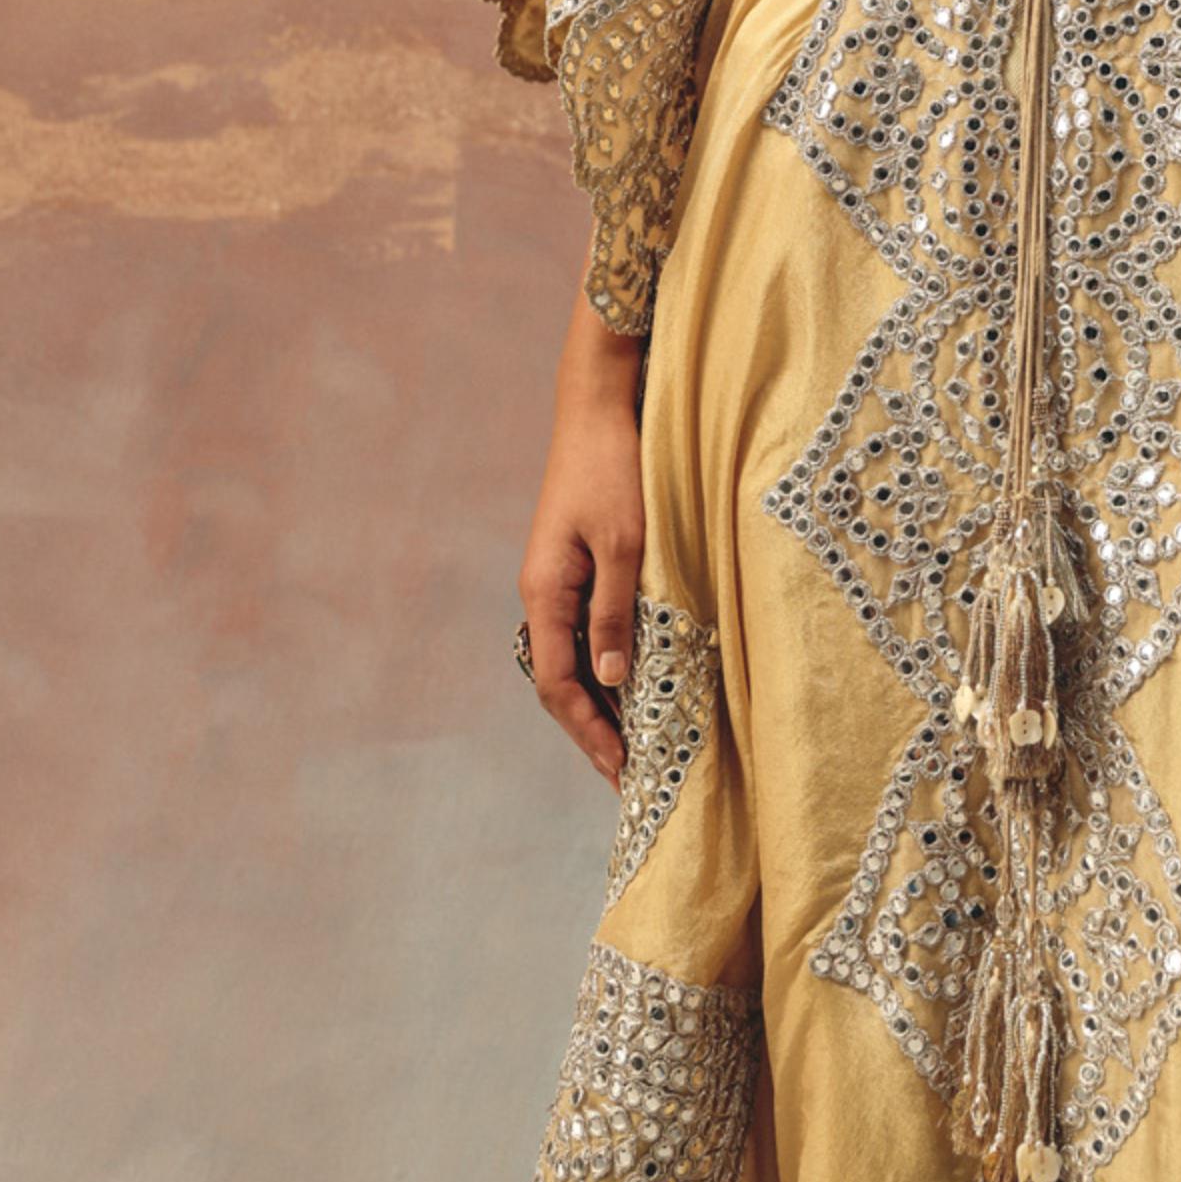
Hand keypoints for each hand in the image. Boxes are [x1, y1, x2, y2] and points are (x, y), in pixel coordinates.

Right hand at [518, 299, 646, 784]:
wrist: (599, 405)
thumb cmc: (615, 468)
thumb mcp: (623, 545)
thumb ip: (614, 614)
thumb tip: (611, 684)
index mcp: (544, 591)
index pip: (556, 684)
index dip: (588, 733)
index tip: (622, 773)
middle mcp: (542, 591)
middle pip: (559, 679)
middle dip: (593, 730)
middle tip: (632, 776)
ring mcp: (557, 578)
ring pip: (573, 657)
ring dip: (601, 700)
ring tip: (638, 743)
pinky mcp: (576, 563)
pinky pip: (585, 630)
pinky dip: (607, 663)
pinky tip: (635, 680)